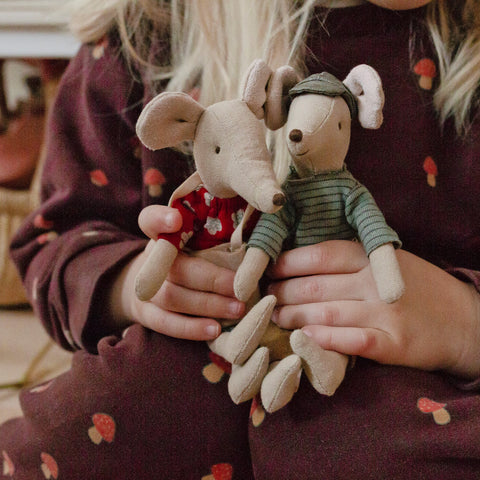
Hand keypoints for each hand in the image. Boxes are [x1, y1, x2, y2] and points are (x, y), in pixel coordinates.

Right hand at [109, 205, 244, 340]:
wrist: (148, 283)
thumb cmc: (186, 257)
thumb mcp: (193, 240)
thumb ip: (214, 236)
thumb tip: (256, 239)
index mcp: (162, 235)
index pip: (151, 220)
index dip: (161, 219)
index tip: (177, 219)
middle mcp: (149, 259)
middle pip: (176, 267)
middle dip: (213, 279)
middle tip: (241, 288)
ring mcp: (143, 288)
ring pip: (172, 297)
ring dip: (208, 305)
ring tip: (238, 309)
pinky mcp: (144, 314)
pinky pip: (166, 323)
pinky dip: (191, 328)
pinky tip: (215, 329)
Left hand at [267, 240, 479, 378]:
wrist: (464, 319)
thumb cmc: (416, 286)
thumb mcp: (386, 262)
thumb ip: (351, 260)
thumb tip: (301, 261)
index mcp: (371, 257)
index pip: (320, 255)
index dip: (288, 263)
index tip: (268, 270)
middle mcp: (375, 283)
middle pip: (316, 286)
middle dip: (283, 292)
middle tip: (266, 299)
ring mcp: (385, 313)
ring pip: (327, 314)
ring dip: (295, 317)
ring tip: (276, 318)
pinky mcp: (394, 343)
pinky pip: (353, 341)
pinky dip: (326, 340)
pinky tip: (305, 339)